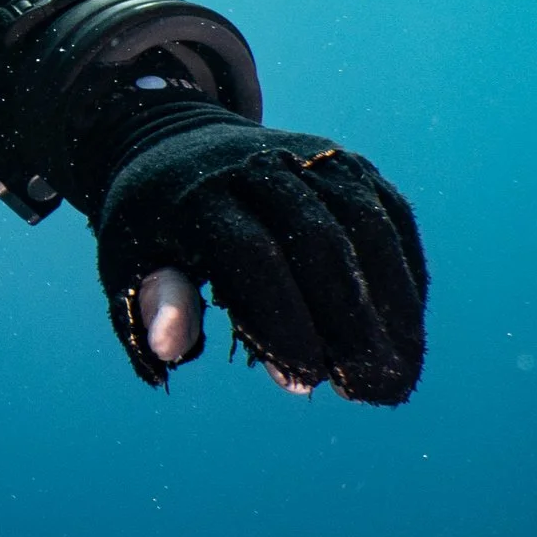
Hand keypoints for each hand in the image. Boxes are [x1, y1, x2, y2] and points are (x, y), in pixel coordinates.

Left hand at [95, 116, 426, 403]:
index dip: (282, 319)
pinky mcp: (349, 163)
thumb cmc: (155, 227)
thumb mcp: (129, 259)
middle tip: (369, 392)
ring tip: (398, 378)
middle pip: (318, 240)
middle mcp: (256, 164)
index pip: (250, 253)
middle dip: (351, 323)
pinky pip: (391, 217)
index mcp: (193, 193)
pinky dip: (406, 276)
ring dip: (392, 307)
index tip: (306, 381)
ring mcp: (309, 157)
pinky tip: (407, 333)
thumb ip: (152, 302)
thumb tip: (172, 345)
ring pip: (366, 227)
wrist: (177, 143)